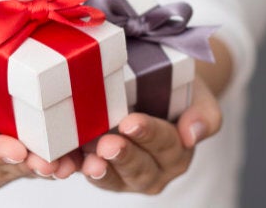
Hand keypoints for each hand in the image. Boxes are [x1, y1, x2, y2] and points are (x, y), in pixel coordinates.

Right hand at [0, 57, 79, 195]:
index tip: (17, 148)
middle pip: (8, 168)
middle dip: (33, 165)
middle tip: (55, 161)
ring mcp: (5, 165)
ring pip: (31, 167)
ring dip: (55, 165)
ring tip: (75, 160)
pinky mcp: (27, 153)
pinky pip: (46, 155)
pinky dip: (66, 154)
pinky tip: (84, 150)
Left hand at [80, 76, 221, 193]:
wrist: (152, 86)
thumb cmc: (175, 88)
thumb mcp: (197, 95)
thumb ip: (204, 115)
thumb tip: (193, 134)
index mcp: (176, 152)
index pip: (165, 144)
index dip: (149, 135)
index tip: (131, 123)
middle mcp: (152, 169)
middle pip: (139, 168)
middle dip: (123, 157)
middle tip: (108, 144)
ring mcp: (123, 173)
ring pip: (111, 178)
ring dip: (97, 171)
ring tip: (88, 163)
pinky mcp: (97, 169)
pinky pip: (84, 172)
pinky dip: (72, 169)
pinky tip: (61, 165)